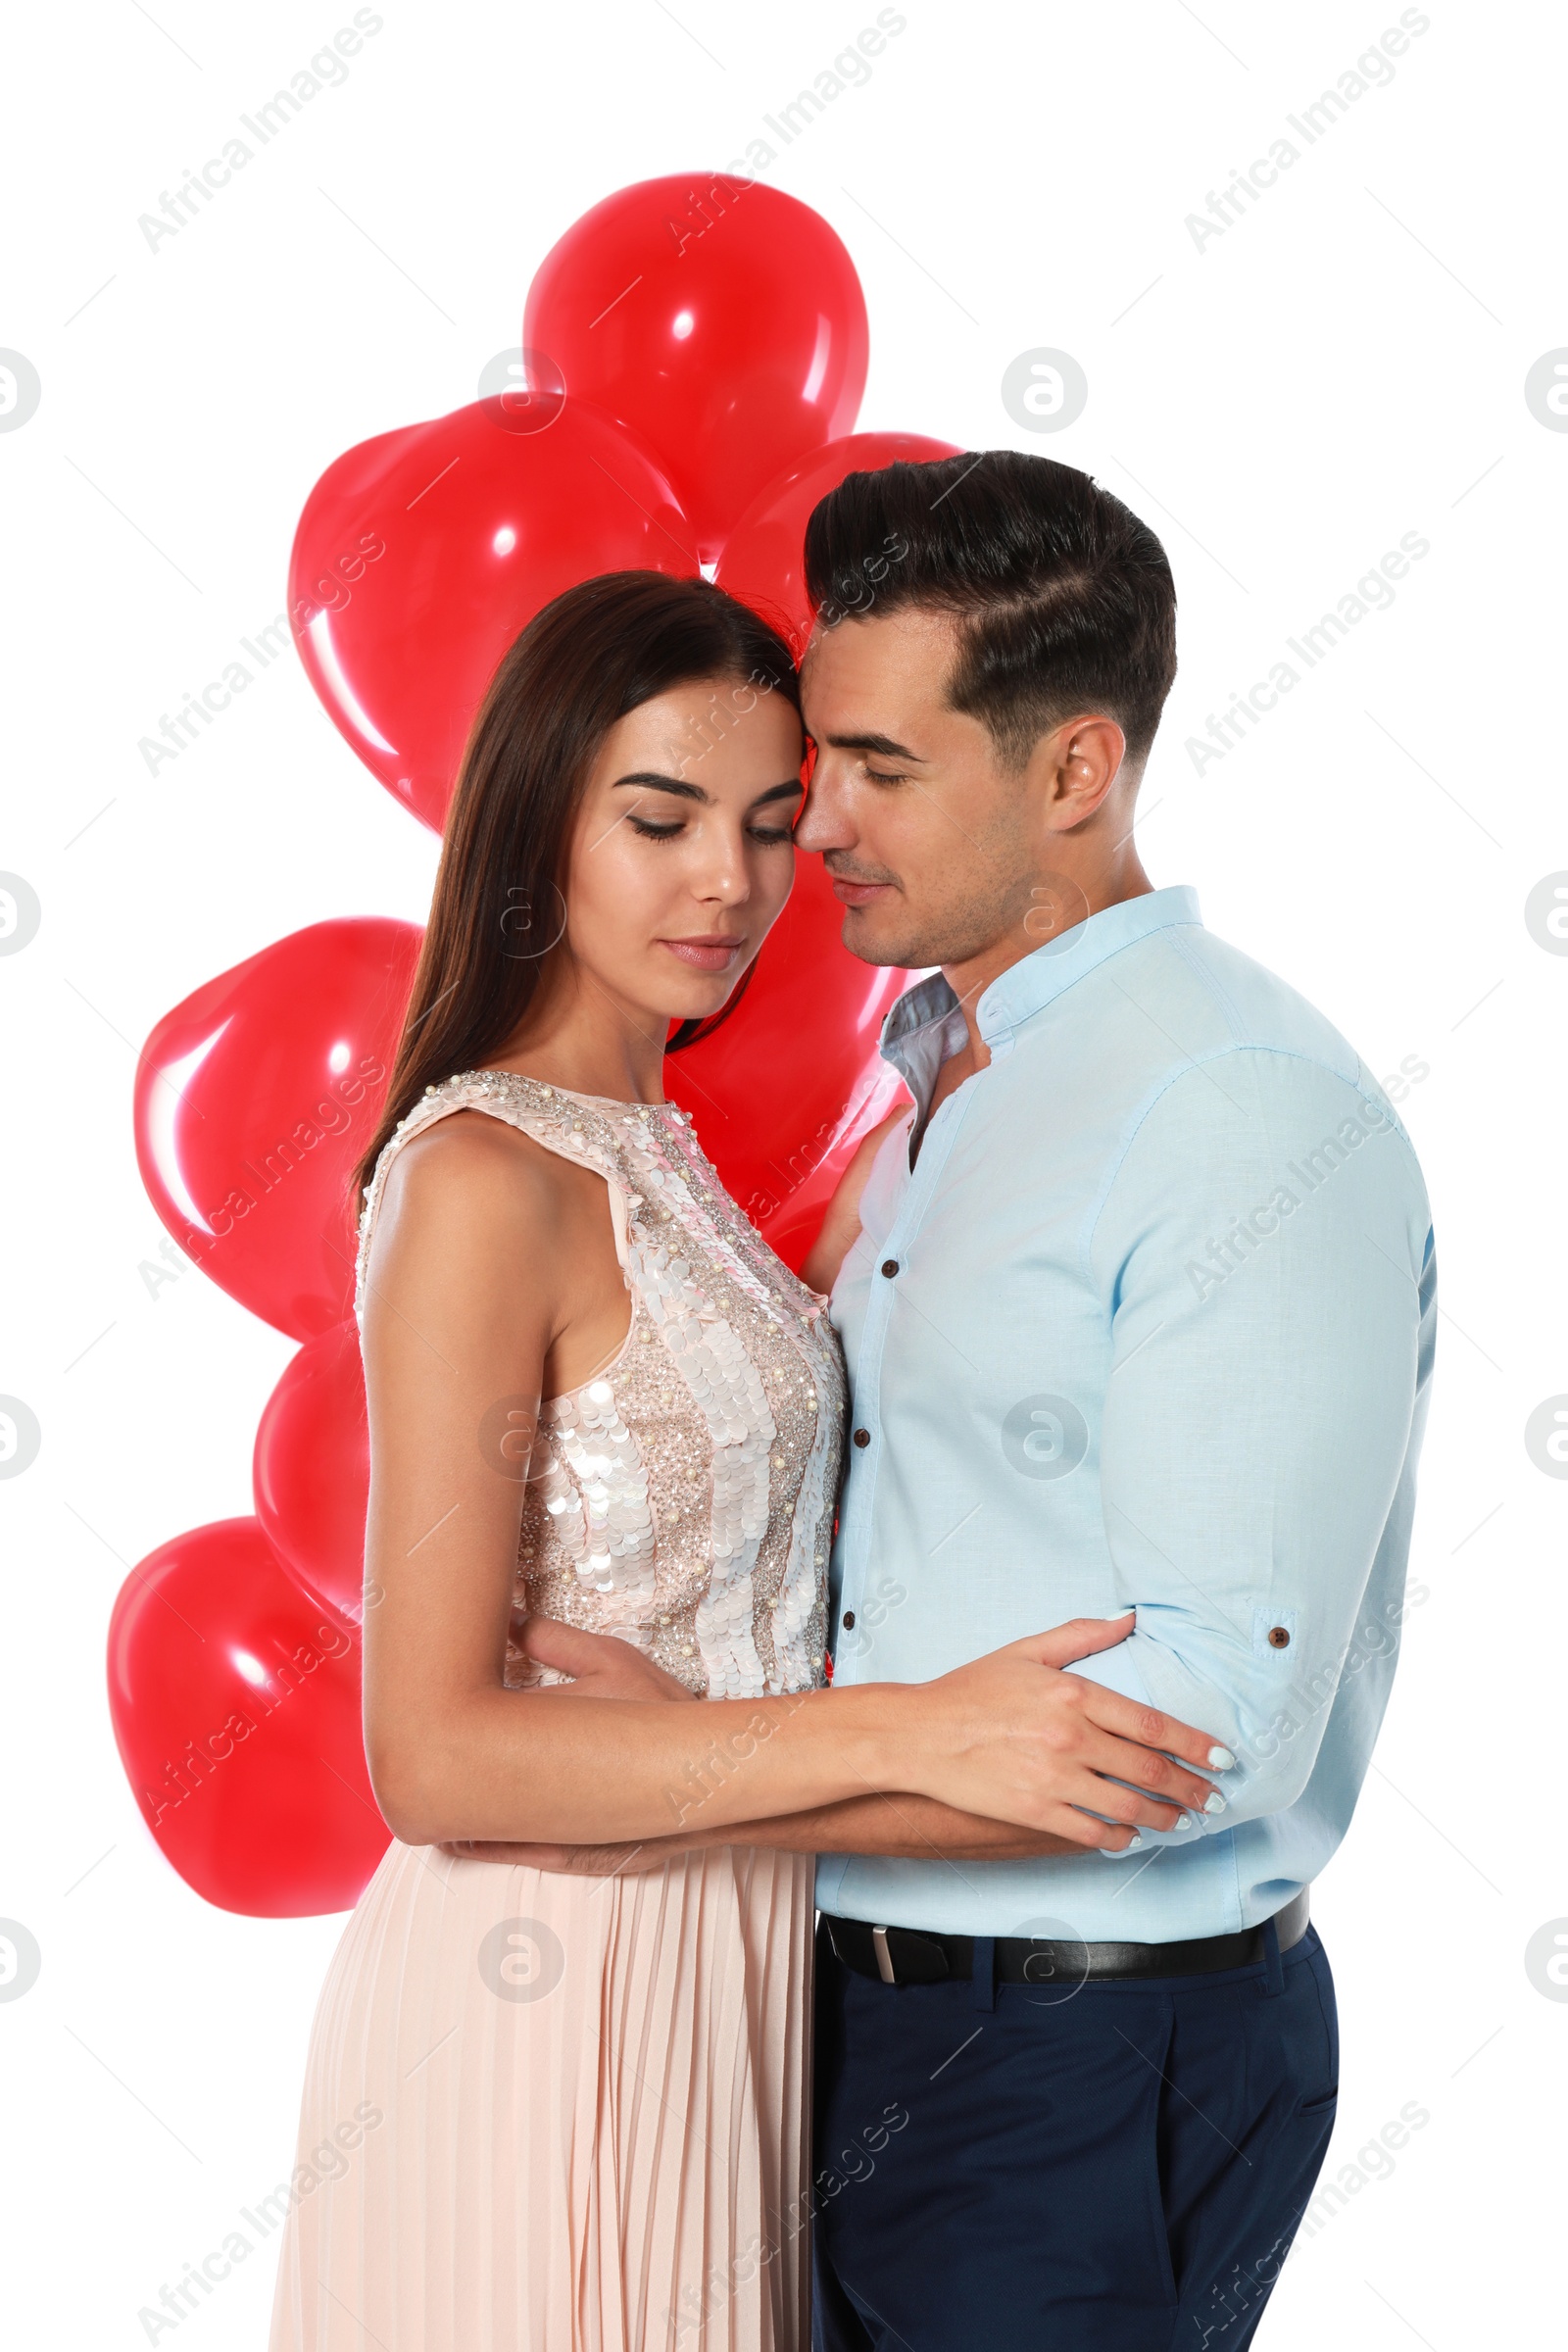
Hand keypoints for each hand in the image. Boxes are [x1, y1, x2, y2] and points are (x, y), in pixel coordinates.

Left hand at [437, 1617, 695, 1868]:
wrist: (717, 1777)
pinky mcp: (573, 1858)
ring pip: (483, 1834)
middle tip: (406, 1759)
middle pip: (465, 1796)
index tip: (412, 1718)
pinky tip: (465, 1833)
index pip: (470, 1741)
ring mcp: (556, 1836)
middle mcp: (542, 1799)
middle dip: (438, 1779)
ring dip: (460, 1814)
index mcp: (541, 1746)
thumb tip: (504, 1617)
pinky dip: (487, 1841)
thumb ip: (554, 1640)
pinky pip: (514, 1854)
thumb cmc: (662, 1713)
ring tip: (429, 1796)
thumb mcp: (611, 1662)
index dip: (438, 1729)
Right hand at [901, 1613, 1228, 1849]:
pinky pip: (1091, 1831)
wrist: (919, 1733)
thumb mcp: (1026, 1651)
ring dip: (1164, 1817)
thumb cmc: (970, 1690)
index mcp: (1073, 1694)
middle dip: (1192, 1788)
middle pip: (1149, 1769)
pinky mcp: (1034, 1810)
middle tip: (1214, 1799)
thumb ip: (1081, 1635)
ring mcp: (1053, 1778)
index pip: (1150, 1724)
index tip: (1221, 1758)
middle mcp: (1069, 1737)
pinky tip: (1131, 1836)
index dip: (1193, 1744)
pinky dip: (1119, 1837)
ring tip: (1182, 1821)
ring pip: (1128, 1806)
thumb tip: (1128, 1619)